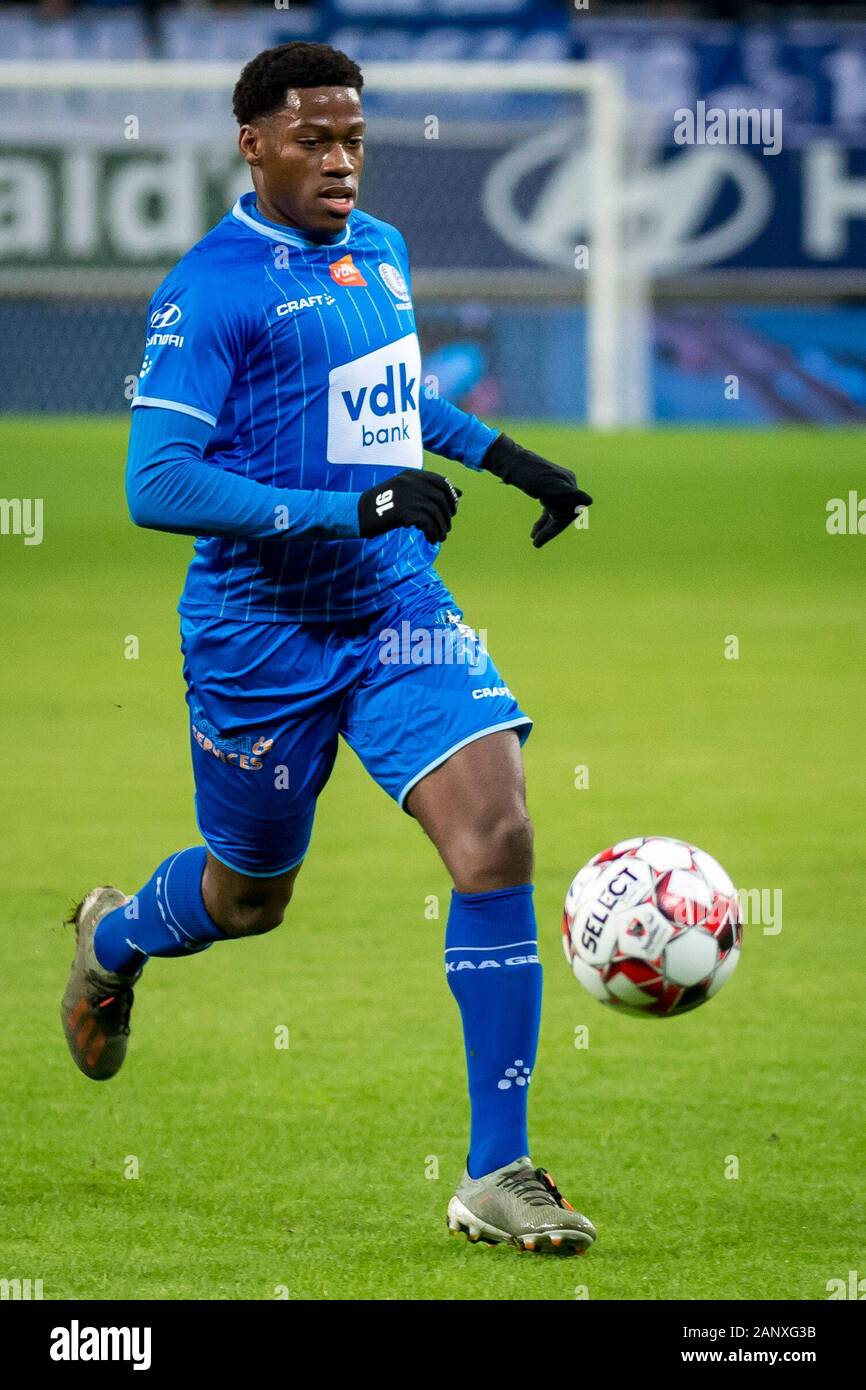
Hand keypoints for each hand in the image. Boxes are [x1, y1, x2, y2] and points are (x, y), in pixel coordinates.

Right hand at [358, 470, 461, 544]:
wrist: (359, 513)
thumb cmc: (382, 504)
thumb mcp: (404, 491)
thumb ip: (428, 490)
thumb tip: (459, 493)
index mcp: (412, 475)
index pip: (441, 482)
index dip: (451, 496)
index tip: (453, 510)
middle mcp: (411, 483)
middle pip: (441, 499)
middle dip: (448, 515)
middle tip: (446, 527)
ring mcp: (407, 496)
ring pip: (435, 513)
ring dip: (441, 527)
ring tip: (440, 537)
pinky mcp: (403, 512)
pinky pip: (427, 523)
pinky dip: (432, 533)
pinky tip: (431, 539)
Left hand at [481, 433, 591, 547]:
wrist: (508, 460)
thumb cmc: (525, 473)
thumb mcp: (544, 485)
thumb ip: (565, 494)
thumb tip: (588, 501)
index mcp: (568, 484)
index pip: (569, 513)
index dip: (555, 529)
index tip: (539, 540)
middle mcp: (565, 484)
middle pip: (563, 514)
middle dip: (550, 529)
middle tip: (536, 542)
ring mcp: (556, 486)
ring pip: (556, 512)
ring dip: (546, 527)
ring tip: (534, 539)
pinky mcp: (547, 488)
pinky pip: (550, 508)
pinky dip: (544, 520)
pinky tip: (535, 531)